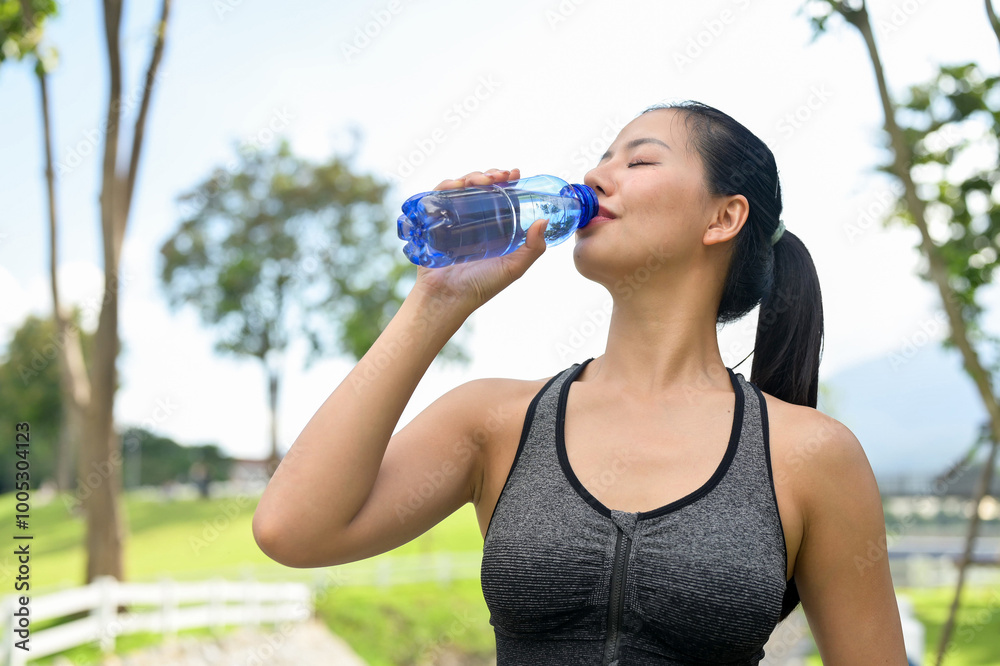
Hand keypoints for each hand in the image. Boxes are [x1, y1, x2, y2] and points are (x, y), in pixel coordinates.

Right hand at [410, 168, 548, 317]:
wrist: (447, 298)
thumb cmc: (480, 287)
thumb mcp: (513, 268)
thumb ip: (533, 249)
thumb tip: (544, 221)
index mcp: (493, 228)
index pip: (500, 196)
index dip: (507, 181)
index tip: (515, 174)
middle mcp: (473, 221)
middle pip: (481, 187)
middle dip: (490, 175)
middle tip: (500, 176)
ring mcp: (452, 219)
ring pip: (461, 187)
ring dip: (472, 176)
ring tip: (482, 180)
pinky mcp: (433, 221)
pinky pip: (438, 196)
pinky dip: (446, 185)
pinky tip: (457, 184)